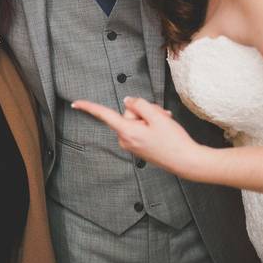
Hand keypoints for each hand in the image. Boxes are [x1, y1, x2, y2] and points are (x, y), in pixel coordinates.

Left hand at [72, 96, 204, 177]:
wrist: (186, 161)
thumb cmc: (173, 140)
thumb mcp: (157, 116)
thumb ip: (139, 104)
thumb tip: (128, 101)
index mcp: (127, 132)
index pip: (105, 115)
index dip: (89, 107)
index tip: (75, 103)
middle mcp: (125, 140)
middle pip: (128, 113)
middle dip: (144, 110)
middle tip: (161, 116)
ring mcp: (132, 145)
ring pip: (136, 120)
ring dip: (150, 118)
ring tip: (164, 124)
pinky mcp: (138, 148)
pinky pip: (140, 129)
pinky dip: (151, 126)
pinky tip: (163, 131)